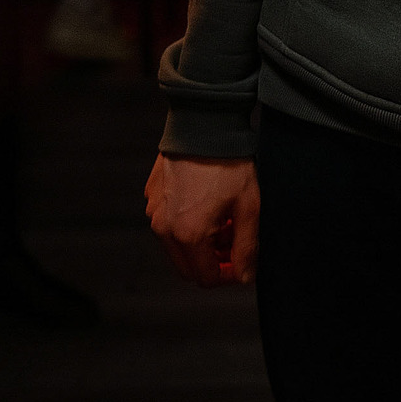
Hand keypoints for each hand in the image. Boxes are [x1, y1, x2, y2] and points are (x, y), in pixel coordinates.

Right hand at [144, 153, 259, 286]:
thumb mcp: (248, 206)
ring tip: (222, 218)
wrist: (204, 124)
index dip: (227, 275)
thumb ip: (247, 247)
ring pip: (176, 247)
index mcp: (188, 235)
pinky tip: (205, 203)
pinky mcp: (151, 197)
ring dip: (198, 243)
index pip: (205, 277)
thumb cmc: (229, 163)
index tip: (241, 261)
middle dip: (212, 261)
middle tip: (233, 240)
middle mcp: (164, 228)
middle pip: (187, 268)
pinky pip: (167, 224)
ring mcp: (154, 212)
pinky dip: (185, 225)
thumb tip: (244, 276)